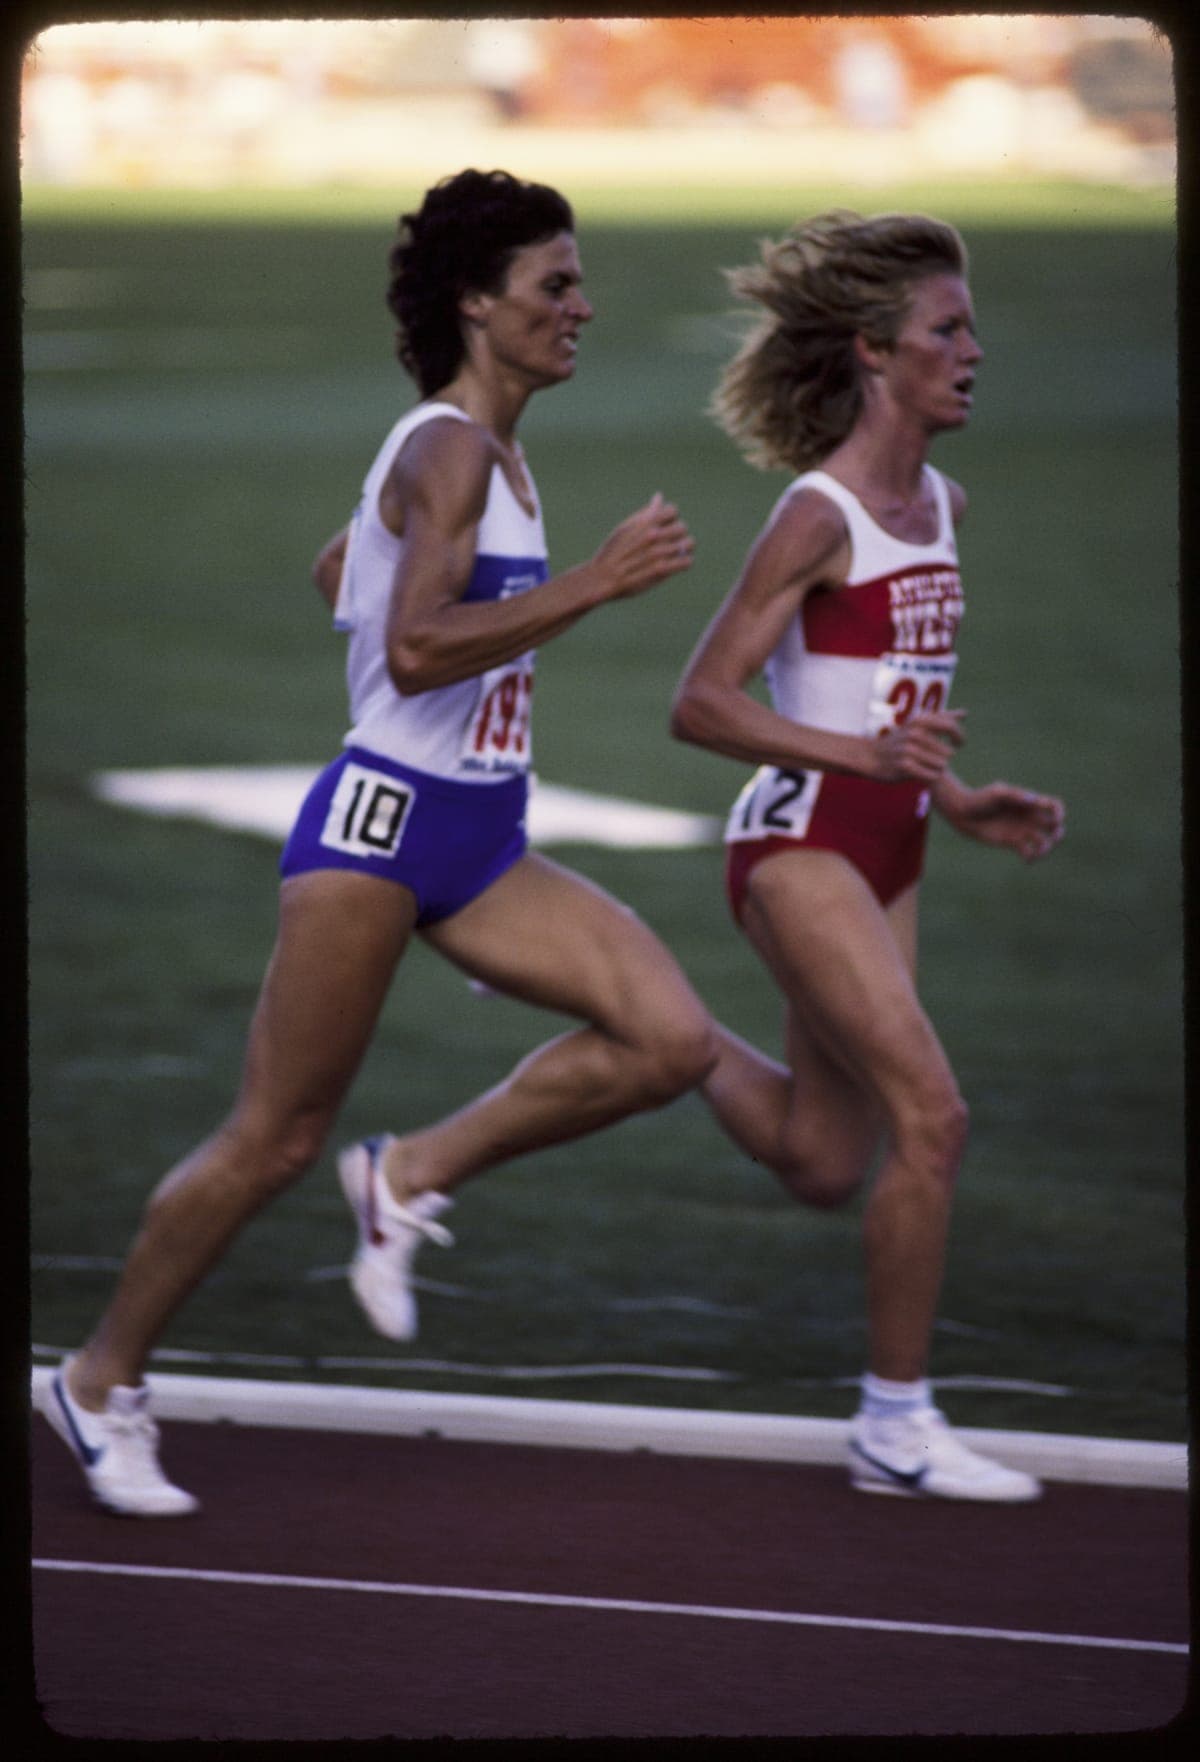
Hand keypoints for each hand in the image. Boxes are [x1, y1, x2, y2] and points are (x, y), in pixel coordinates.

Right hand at [591, 493, 694, 600]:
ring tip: (677, 554)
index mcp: (644, 522)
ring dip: (684, 549)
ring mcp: (658, 552)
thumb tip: (659, 496)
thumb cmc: (612, 552)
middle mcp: (653, 535)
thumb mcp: (625, 527)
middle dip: (679, 534)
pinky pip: (686, 562)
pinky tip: (679, 564)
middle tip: (672, 543)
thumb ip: (645, 513)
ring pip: (688, 544)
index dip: (671, 518)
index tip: (665, 527)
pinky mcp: (661, 570)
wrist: (603, 577)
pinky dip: (685, 562)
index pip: (672, 510)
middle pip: (682, 527)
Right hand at [872, 709, 965, 783]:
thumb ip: (942, 719)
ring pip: (941, 764)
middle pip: (948, 751)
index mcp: (920, 720)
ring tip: (932, 767)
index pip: (951, 727)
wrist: (871, 756)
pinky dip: (932, 776)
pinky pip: (931, 775)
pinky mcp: (904, 766)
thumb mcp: (918, 725)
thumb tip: (965, 713)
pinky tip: (928, 774)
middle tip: (942, 759)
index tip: (959, 744)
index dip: (960, 737)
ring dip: (939, 768)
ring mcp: (908, 749)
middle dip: (947, 757)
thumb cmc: (900, 741)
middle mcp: (915, 733)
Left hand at [937, 778, 1065, 860]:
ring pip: (1044, 842)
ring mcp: (1022, 830)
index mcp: (1029, 803)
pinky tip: (1026, 859)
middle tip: (1051, 836)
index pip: (1054, 806)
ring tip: (1037, 853)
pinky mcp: (1013, 842)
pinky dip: (1032, 858)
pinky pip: (1029, 852)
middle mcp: (1029, 817)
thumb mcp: (998, 794)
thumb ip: (1016, 796)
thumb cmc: (981, 799)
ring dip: (1046, 849)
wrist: (965, 813)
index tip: (1056, 819)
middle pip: (1055, 826)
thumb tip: (1034, 801)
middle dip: (1058, 833)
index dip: (1060, 812)